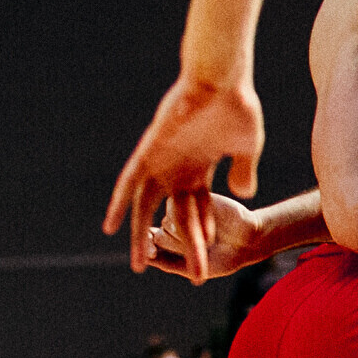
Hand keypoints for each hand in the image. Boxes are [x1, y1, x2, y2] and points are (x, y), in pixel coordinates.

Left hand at [105, 74, 263, 275]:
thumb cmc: (238, 107)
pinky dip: (118, 203)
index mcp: (201, 171)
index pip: (200, 212)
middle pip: (176, 217)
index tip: (207, 265)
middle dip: (182, 247)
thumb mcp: (247, 148)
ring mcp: (162, 162)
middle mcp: (178, 170)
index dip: (202, 238)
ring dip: (142, 235)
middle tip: (188, 278)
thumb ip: (244, 171)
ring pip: (148, 207)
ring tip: (140, 264)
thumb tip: (243, 194)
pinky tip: (110, 226)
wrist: (222, 79)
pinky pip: (128, 183)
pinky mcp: (149, 152)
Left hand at [145, 191, 266, 284]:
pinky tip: (204, 228)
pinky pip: (176, 206)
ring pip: (168, 222)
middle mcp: (176, 224)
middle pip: (159, 235)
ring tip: (207, 240)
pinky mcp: (195, 197)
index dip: (149, 249)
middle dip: (172, 245)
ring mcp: (185, 210)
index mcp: (172, 242)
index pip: (151, 244)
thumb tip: (145, 255)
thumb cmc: (223, 258)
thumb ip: (167, 263)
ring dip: (183, 236)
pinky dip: (187, 220)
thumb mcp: (193, 268)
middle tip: (197, 249)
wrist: (250, 240)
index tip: (150, 254)